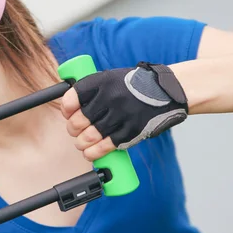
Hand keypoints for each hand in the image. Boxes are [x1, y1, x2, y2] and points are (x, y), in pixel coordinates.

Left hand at [61, 62, 187, 160]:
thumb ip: (93, 92)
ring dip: (81, 143)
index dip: (67, 109)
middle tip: (75, 131)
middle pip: (79, 120)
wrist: (166, 91)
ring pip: (90, 136)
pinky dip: (94, 152)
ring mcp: (121, 115)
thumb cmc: (134, 86)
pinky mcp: (131, 130)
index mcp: (102, 81)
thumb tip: (70, 108)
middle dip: (73, 129)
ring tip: (82, 143)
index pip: (73, 98)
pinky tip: (90, 153)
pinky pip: (106, 146)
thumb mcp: (111, 79)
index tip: (68, 114)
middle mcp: (110, 97)